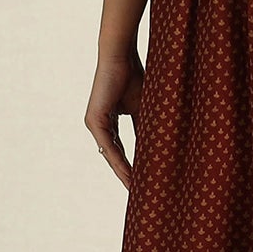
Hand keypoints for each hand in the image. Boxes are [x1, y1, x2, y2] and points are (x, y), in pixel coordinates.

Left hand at [86, 43, 145, 189]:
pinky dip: (119, 161)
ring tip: (135, 189)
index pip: (121, 150)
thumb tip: (158, 149)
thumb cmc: (134, 77)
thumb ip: (145, 130)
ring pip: (111, 155)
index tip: (143, 182)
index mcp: (109, 122)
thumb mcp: (144, 109)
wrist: (121, 57)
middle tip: (138, 194)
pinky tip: (129, 174)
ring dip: (123, 173)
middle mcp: (99, 125)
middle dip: (126, 175)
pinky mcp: (94, 121)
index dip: (131, 166)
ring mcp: (95, 124)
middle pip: (114, 156)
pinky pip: (109, 146)